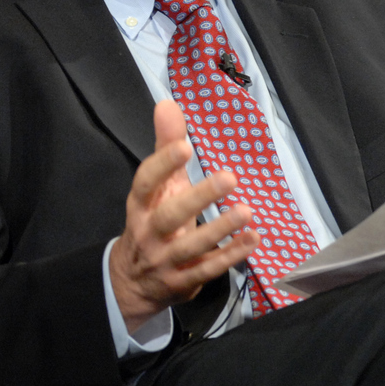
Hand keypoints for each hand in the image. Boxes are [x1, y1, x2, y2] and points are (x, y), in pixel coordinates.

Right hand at [108, 100, 259, 331]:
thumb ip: (164, 146)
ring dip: (219, 230)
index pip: (146, 182)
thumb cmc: (150, 221)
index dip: (163, 164)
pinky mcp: (182, 281)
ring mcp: (165, 260)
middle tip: (230, 177)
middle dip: (199, 197)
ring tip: (247, 212)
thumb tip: (167, 103)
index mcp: (139, 205)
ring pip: (191, 246)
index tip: (185, 145)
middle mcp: (148, 232)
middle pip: (170, 216)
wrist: (132, 282)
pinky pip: (208, 269)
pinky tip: (252, 239)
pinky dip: (231, 255)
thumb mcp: (155, 186)